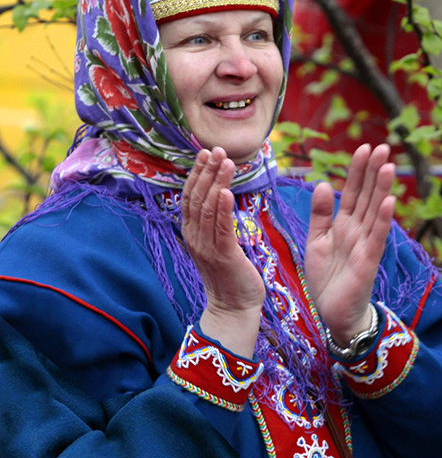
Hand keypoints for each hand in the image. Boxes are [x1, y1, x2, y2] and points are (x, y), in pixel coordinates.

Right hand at [181, 148, 264, 357]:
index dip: (197, 173)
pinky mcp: (223, 256)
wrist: (233, 308)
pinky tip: (227, 191)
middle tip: (215, 149)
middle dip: (206, 171)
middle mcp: (195, 237)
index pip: (191, 197)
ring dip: (216, 182)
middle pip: (197, 198)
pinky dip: (223, 208)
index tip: (205, 153)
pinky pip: (221, 228)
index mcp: (192, 233)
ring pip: (208, 208)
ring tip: (225, 161)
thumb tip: (220, 197)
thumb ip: (216, 222)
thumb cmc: (230, 275)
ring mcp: (207, 247)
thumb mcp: (219, 244)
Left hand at [304, 143, 395, 343]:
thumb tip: (324, 183)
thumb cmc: (327, 279)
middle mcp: (358, 230)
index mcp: (343, 224)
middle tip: (383, 147)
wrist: (334, 314)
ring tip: (388, 166)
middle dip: (373, 172)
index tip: (363, 147)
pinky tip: (388, 202)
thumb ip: (320, 214)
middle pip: (366, 196)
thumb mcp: (316, 241)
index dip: (357, 170)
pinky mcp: (368, 262)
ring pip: (374, 211)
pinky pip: (377, 237)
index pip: (352, 191)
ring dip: (382, 189)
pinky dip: (382, 220)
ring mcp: (365, 245)